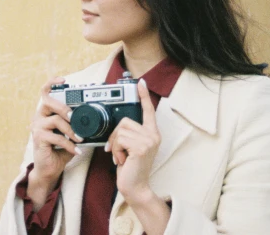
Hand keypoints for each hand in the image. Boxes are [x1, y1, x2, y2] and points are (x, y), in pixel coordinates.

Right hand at [27, 76, 82, 206]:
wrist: (50, 169)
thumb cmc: (60, 150)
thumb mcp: (70, 134)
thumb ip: (76, 124)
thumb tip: (92, 118)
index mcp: (46, 112)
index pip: (45, 92)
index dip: (52, 83)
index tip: (63, 80)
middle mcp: (38, 117)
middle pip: (48, 102)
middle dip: (64, 108)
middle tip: (75, 117)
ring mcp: (36, 127)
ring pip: (55, 120)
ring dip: (71, 130)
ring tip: (80, 138)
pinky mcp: (38, 138)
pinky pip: (57, 137)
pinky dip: (69, 144)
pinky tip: (76, 150)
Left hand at [105, 79, 160, 204]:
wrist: (135, 187)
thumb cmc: (131, 168)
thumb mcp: (132, 147)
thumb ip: (130, 134)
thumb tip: (120, 126)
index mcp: (152, 133)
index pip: (149, 110)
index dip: (144, 95)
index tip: (140, 82)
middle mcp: (153, 135)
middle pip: (125, 121)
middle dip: (116, 136)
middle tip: (118, 150)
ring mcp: (149, 140)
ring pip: (121, 130)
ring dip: (116, 145)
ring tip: (122, 156)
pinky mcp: (141, 147)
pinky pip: (120, 139)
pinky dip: (117, 150)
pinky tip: (122, 160)